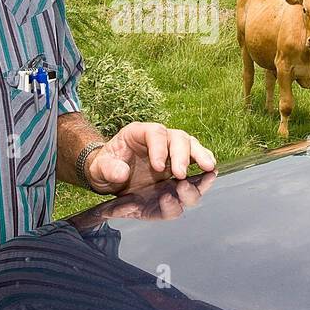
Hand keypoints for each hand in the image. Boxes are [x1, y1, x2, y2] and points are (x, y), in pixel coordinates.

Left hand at [85, 122, 215, 195]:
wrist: (110, 176)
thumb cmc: (105, 167)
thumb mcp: (99, 169)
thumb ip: (108, 170)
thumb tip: (122, 174)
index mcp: (138, 133)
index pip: (154, 133)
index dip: (159, 148)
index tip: (158, 167)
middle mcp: (158, 139)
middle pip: (177, 138)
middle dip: (181, 156)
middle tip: (179, 175)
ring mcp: (170, 151)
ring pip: (191, 146)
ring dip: (200, 157)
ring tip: (207, 169)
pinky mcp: (178, 164)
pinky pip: (195, 159)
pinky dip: (204, 164)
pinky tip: (210, 171)